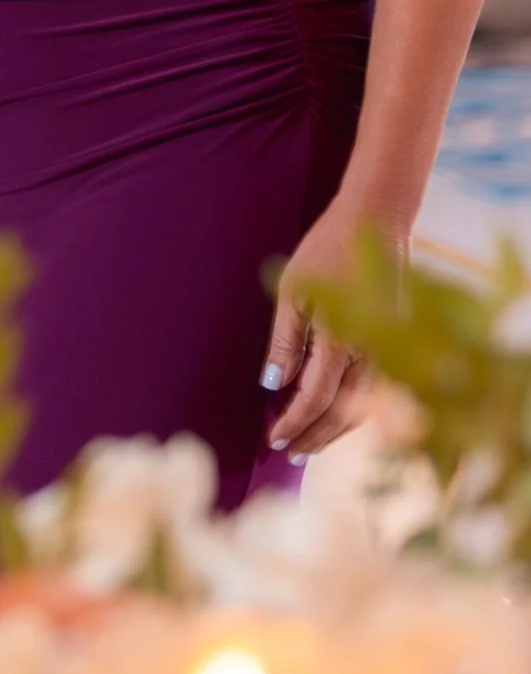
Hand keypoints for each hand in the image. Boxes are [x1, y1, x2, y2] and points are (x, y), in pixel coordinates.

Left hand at [264, 194, 382, 455]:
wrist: (377, 222)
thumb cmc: (327, 250)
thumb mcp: (293, 291)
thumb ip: (285, 341)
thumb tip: (273, 384)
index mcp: (342, 339)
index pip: (316, 398)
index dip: (295, 423)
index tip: (274, 440)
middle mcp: (372, 351)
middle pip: (343, 412)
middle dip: (314, 435)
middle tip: (288, 451)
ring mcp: (391, 348)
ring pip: (364, 407)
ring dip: (336, 429)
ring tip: (310, 443)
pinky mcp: (398, 342)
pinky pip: (376, 390)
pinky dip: (355, 410)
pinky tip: (338, 415)